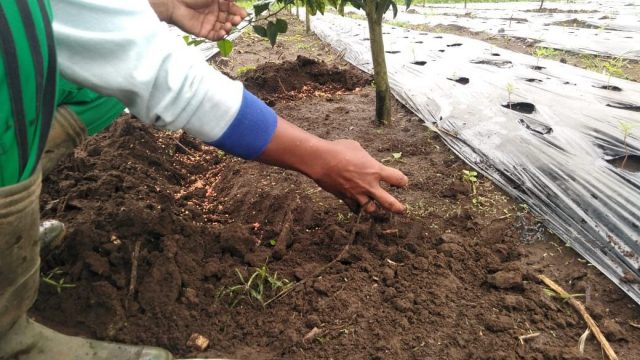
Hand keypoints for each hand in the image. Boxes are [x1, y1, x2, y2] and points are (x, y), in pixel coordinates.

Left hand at [150, 0, 247, 40]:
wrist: (175, 3)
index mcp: (218, 3)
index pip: (232, 8)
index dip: (238, 11)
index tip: (243, 13)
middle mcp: (215, 13)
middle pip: (230, 19)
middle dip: (235, 20)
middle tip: (238, 19)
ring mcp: (209, 23)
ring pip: (224, 28)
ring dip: (229, 28)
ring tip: (229, 25)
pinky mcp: (204, 32)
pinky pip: (215, 36)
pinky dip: (221, 35)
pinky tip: (223, 32)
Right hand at [257, 117, 407, 213]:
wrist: (321, 160)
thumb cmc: (339, 150)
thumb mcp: (356, 148)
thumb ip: (364, 157)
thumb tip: (363, 159)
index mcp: (375, 169)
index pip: (397, 179)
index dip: (402, 181)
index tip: (402, 182)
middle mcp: (369, 185)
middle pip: (389, 203)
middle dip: (397, 208)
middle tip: (402, 210)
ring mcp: (357, 194)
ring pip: (371, 209)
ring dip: (374, 208)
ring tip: (375, 207)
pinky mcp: (345, 198)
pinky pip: (354, 208)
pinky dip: (356, 207)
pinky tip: (357, 205)